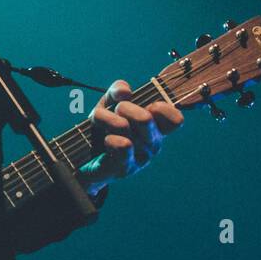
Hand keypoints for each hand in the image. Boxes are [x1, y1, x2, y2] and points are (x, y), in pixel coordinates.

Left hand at [77, 79, 183, 194]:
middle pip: (145, 118)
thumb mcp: (109, 103)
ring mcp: (141, 158)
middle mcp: (153, 144)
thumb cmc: (103, 127)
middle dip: (123, 107)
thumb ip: (118, 90)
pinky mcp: (126, 169)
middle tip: (115, 111)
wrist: (85, 155)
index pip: (176, 119)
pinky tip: (106, 141)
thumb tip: (126, 91)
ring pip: (124, 127)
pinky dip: (109, 138)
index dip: (162, 108)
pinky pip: (121, 146)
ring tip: (102, 125)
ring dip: (107, 120)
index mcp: (156, 127)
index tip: (146, 105)